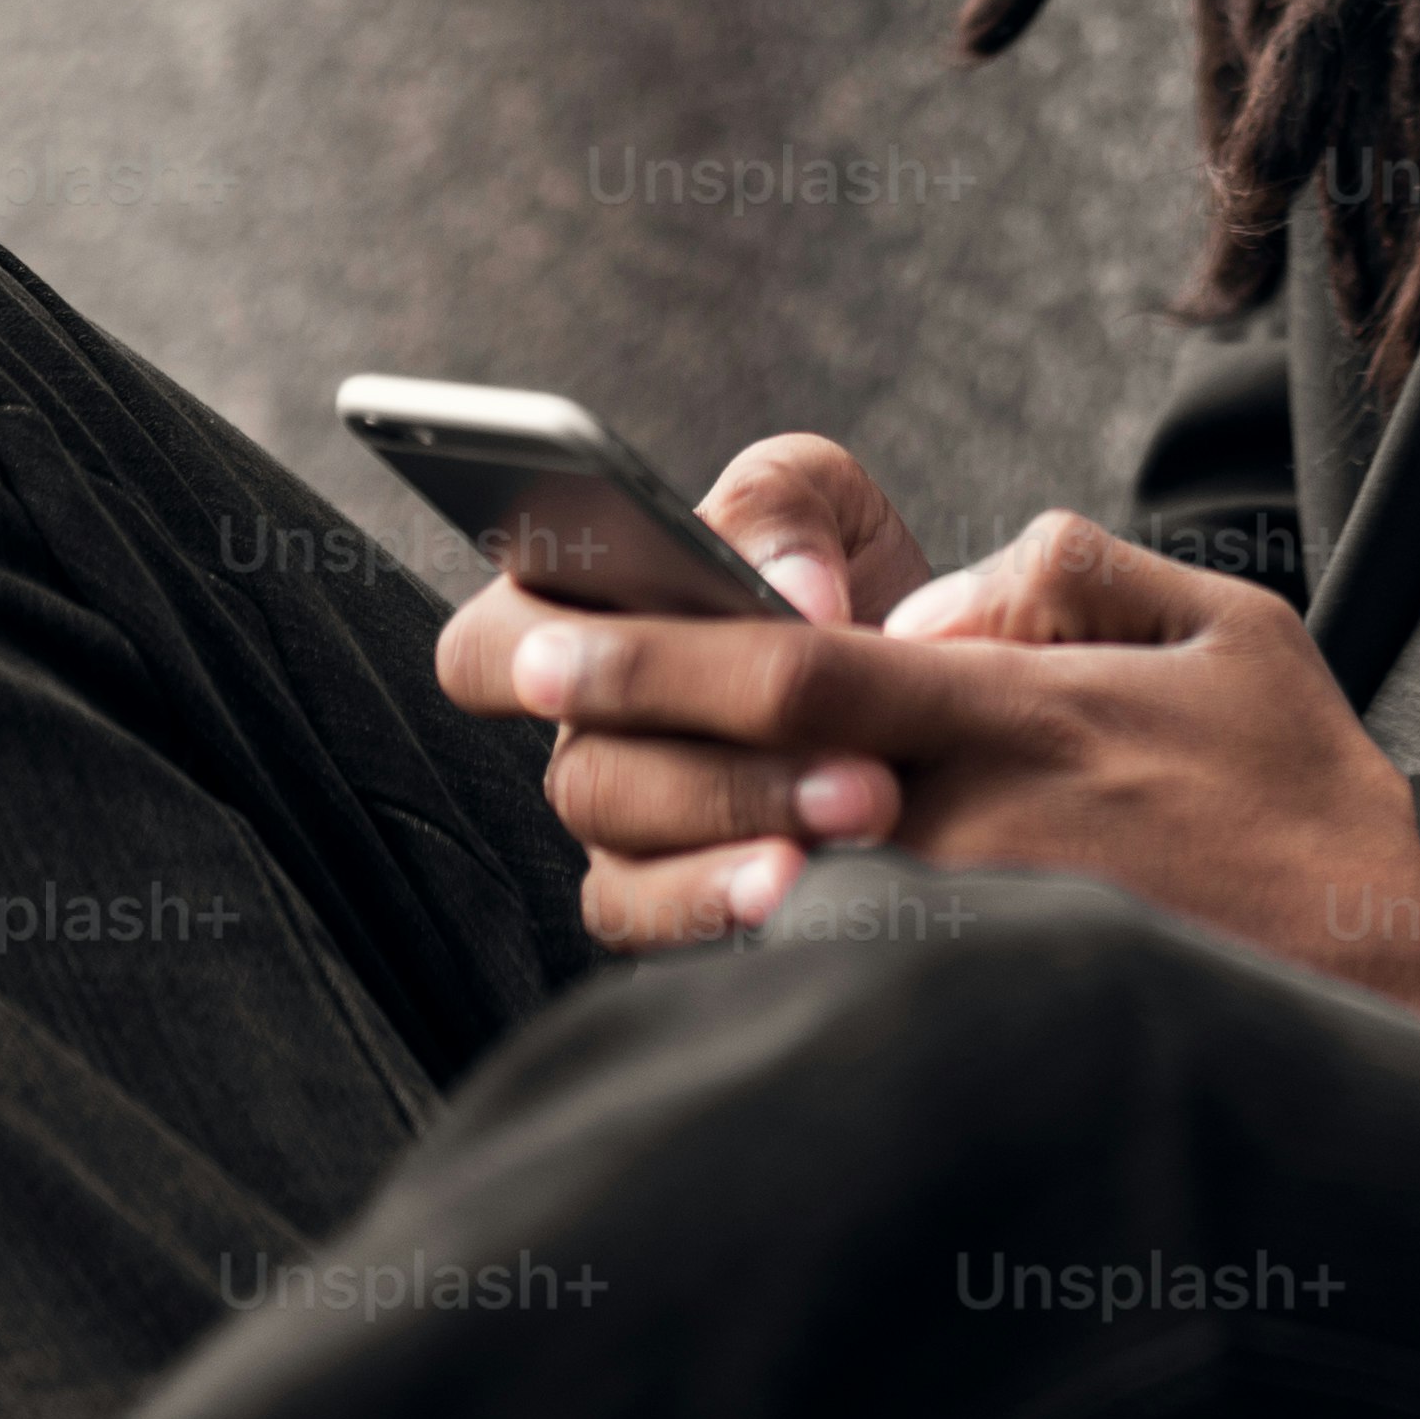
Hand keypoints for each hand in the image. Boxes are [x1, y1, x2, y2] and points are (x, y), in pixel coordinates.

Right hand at [422, 429, 936, 863]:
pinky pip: (642, 917)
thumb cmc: (842, 581)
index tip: (586, 645)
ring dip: (740, 800)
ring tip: (862, 788)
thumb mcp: (822, 501)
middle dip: (674, 723)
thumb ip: (780, 506)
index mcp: (581, 615)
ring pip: (616, 823)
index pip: (492, 640)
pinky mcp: (664, 894)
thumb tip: (788, 589)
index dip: (525, 646)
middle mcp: (582, 723)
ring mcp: (618, 818)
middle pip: (570, 744)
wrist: (927, 686)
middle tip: (785, 703)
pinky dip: (713, 897)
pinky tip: (794, 878)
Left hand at [452, 507, 1419, 1089]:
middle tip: (533, 685)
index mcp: (1014, 714)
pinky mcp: (961, 1010)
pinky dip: (752, 928)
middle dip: (615, 734)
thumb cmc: (1311, 802)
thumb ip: (1067, 572)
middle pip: (731, 774)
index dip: (651, 648)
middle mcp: (962, 827)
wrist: (1400, 996)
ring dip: (672, 839)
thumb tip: (929, 607)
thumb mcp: (1230, 624)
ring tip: (651, 790)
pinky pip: (815, 965)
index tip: (540, 632)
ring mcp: (952, 934)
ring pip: (749, 883)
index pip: (793, 667)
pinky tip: (742, 887)